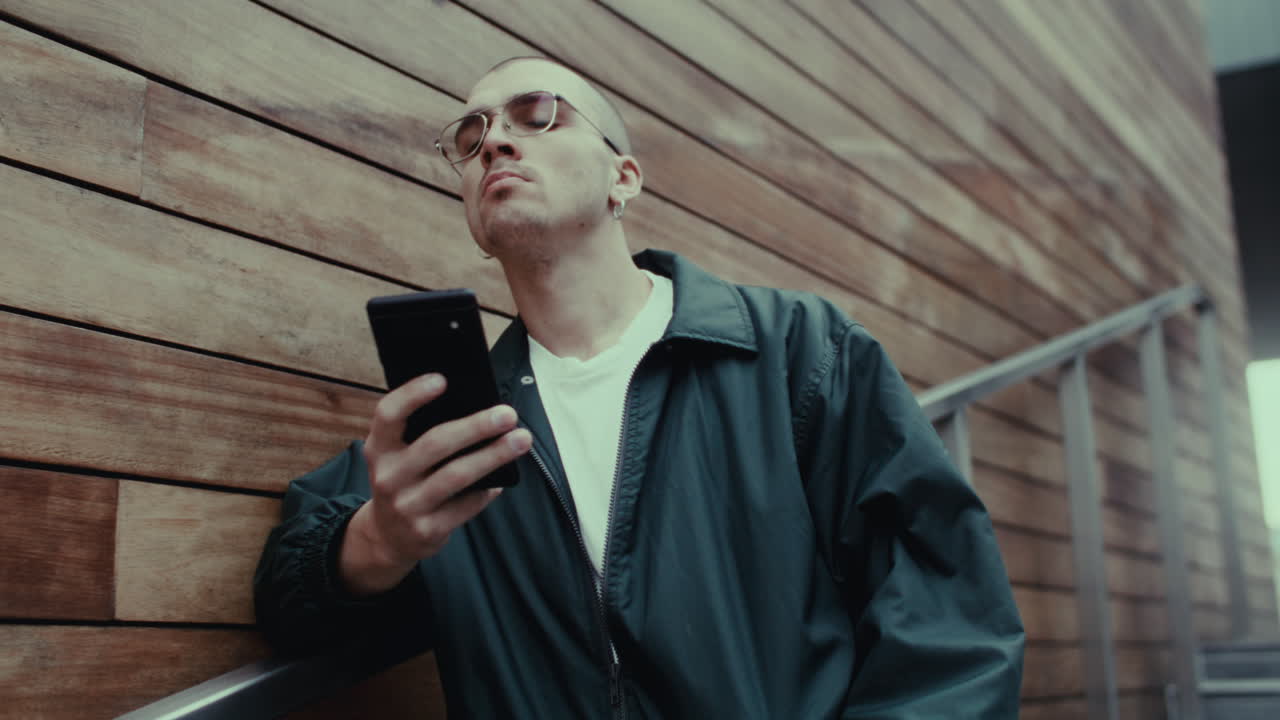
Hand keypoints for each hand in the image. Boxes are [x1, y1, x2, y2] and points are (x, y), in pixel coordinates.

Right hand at [339, 373, 530, 595]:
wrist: (388, 537)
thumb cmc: (405, 481)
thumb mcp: (398, 456)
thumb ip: (421, 433)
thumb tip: (477, 406)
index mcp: (379, 448)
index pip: (389, 414)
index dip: (412, 394)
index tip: (443, 379)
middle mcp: (388, 475)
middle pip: (435, 443)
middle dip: (476, 426)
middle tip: (508, 414)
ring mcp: (407, 505)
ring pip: (456, 475)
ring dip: (493, 455)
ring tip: (521, 440)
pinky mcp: (427, 530)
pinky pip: (466, 505)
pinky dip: (488, 490)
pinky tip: (503, 479)